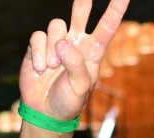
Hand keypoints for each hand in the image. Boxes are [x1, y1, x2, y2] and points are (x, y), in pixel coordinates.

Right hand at [19, 0, 129, 120]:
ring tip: (53, 68)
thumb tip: (62, 43)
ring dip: (53, 47)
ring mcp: (57, 43)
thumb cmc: (68, 101)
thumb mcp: (80, 88)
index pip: (107, 27)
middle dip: (83, 1)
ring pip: (56, 25)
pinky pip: (38, 37)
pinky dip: (39, 53)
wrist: (45, 111)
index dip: (115, 9)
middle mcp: (76, 43)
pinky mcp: (39, 46)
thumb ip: (76, 65)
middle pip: (81, 12)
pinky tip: (41, 69)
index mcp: (92, 53)